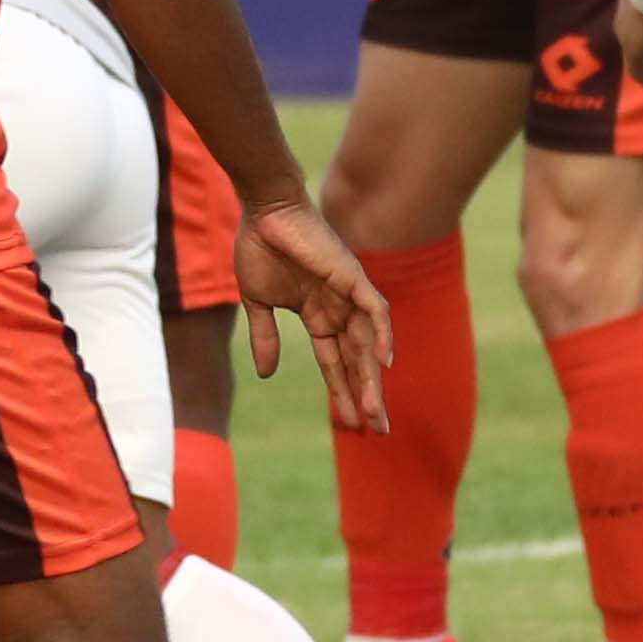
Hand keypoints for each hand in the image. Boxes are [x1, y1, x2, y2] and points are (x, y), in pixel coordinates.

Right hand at [217, 194, 397, 429]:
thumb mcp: (258, 302)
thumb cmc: (259, 247)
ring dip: (373, 377)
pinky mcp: (351, 276)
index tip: (350, 425)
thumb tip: (265, 373)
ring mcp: (347, 293)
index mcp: (317, 316)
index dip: (343, 393)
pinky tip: (385, 361)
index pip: (335, 363)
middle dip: (367, 395)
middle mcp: (338, 309)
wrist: (263, 210)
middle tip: (378, 431)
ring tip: (377, 412)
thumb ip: (265, 336)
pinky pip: (375, 309)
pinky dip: (382, 334)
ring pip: (368, 344)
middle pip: (358, 360)